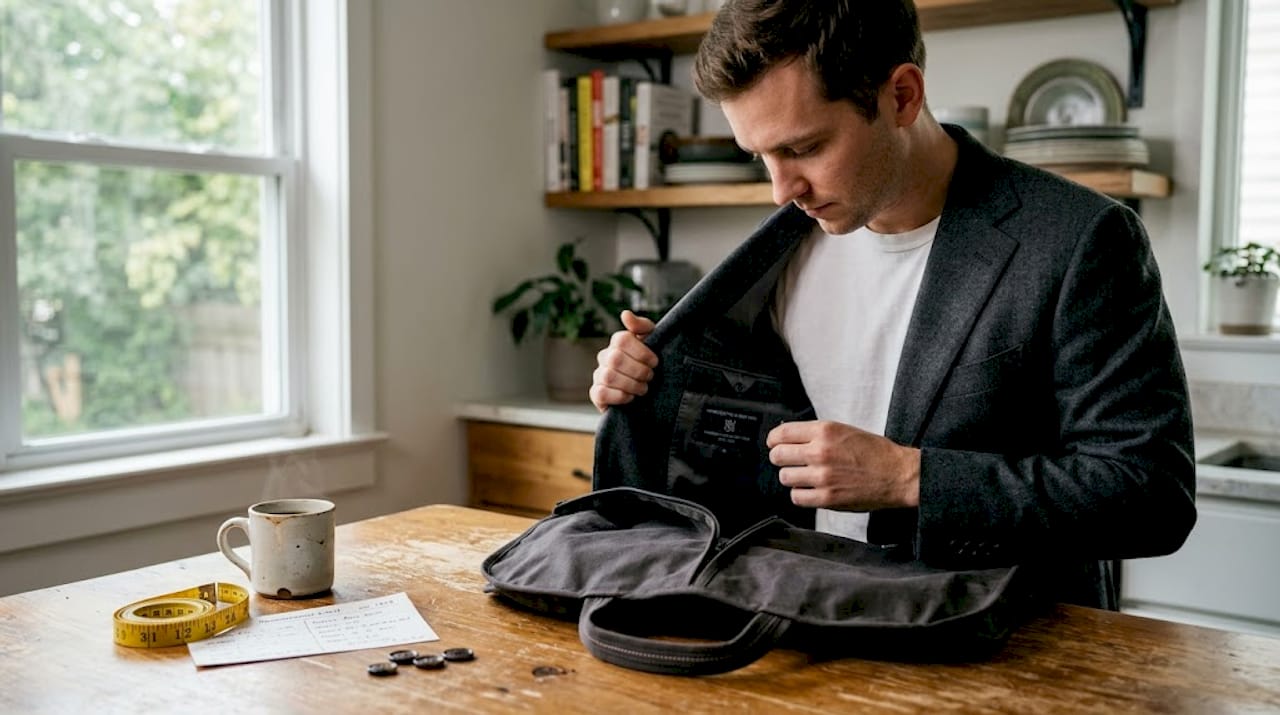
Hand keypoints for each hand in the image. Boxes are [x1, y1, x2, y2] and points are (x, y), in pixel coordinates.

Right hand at [589, 310, 657, 411]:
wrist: (652, 394)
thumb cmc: (651, 365)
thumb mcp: (654, 342)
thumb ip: (641, 326)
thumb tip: (625, 314)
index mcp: (618, 342)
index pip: (622, 340)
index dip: (641, 352)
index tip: (655, 362)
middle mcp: (605, 356)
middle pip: (616, 359)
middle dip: (638, 370)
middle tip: (650, 377)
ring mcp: (599, 375)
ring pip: (609, 376)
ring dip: (631, 385)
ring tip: (643, 389)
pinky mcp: (596, 394)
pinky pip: (601, 393)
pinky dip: (619, 396)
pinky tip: (630, 397)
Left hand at [766, 420, 920, 509]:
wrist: (898, 474)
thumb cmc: (874, 452)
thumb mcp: (844, 430)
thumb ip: (816, 434)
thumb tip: (788, 437)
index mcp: (824, 431)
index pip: (781, 434)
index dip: (774, 440)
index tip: (775, 444)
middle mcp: (820, 452)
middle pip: (778, 456)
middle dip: (780, 458)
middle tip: (789, 461)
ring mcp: (822, 476)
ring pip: (785, 477)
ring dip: (792, 477)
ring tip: (805, 476)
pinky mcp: (827, 497)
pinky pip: (797, 497)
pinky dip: (801, 494)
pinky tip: (811, 490)